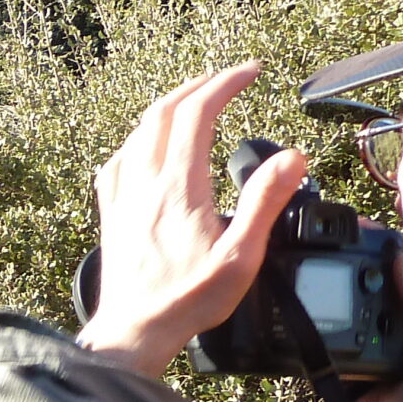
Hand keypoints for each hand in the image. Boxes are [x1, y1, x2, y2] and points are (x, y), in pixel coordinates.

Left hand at [76, 63, 308, 376]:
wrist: (135, 329)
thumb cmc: (187, 299)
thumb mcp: (241, 256)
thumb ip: (265, 202)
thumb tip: (292, 157)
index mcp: (178, 188)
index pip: (198, 114)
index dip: (225, 83)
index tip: (250, 72)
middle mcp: (144, 183)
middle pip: (163, 111)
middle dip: (198, 85)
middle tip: (226, 78)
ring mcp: (122, 196)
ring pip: (138, 131)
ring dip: (168, 106)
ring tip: (194, 101)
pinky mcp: (110, 212)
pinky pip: (119, 159)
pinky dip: (140, 138)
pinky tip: (146, 146)